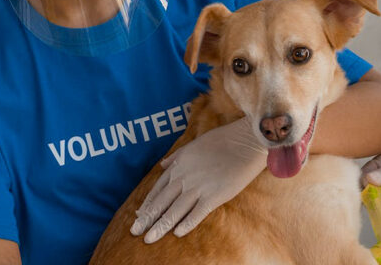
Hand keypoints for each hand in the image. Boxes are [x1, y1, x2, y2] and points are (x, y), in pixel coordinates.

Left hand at [130, 117, 266, 243]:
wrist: (244, 142)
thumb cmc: (221, 140)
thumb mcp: (192, 145)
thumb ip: (175, 156)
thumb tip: (162, 164)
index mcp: (178, 166)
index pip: (158, 189)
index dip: (147, 204)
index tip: (139, 216)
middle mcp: (184, 178)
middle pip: (162, 202)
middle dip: (147, 219)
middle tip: (135, 232)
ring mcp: (198, 187)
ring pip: (174, 211)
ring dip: (160, 226)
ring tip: (149, 238)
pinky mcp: (214, 196)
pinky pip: (196, 213)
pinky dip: (186, 224)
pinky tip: (177, 234)